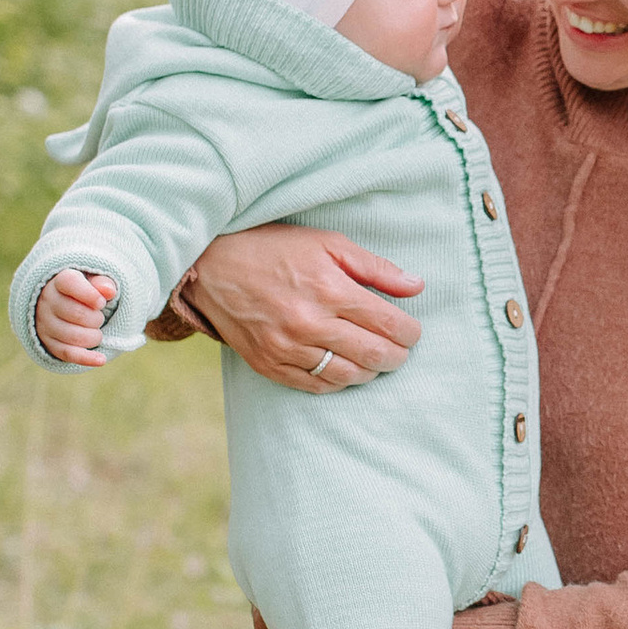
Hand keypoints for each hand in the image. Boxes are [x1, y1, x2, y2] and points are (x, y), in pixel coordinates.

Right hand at [36, 268, 115, 364]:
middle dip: (96, 318)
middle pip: (76, 313)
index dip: (89, 294)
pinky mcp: (49, 343)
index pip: (69, 283)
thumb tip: (109, 291)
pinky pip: (68, 353)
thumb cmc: (83, 291)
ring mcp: (46, 324)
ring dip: (94, 336)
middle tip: (99, 317)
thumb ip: (102, 283)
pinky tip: (101, 360)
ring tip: (96, 332)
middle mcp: (48, 302)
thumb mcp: (92, 281)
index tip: (101, 302)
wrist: (59, 304)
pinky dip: (86, 358)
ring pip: (73, 335)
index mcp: (59, 282)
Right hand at [189, 226, 424, 391]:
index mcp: (329, 289)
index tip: (412, 331)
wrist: (210, 266)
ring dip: (370, 371)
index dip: (409, 332)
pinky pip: (316, 385)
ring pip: (348, 375)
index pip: (388, 324)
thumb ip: (375, 268)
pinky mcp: (269, 364)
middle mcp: (310, 323)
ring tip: (374, 359)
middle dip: (397, 356)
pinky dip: (338, 381)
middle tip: (400, 350)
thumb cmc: (273, 248)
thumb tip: (417, 286)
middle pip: (374, 355)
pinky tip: (345, 368)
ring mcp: (287, 348)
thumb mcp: (328, 243)